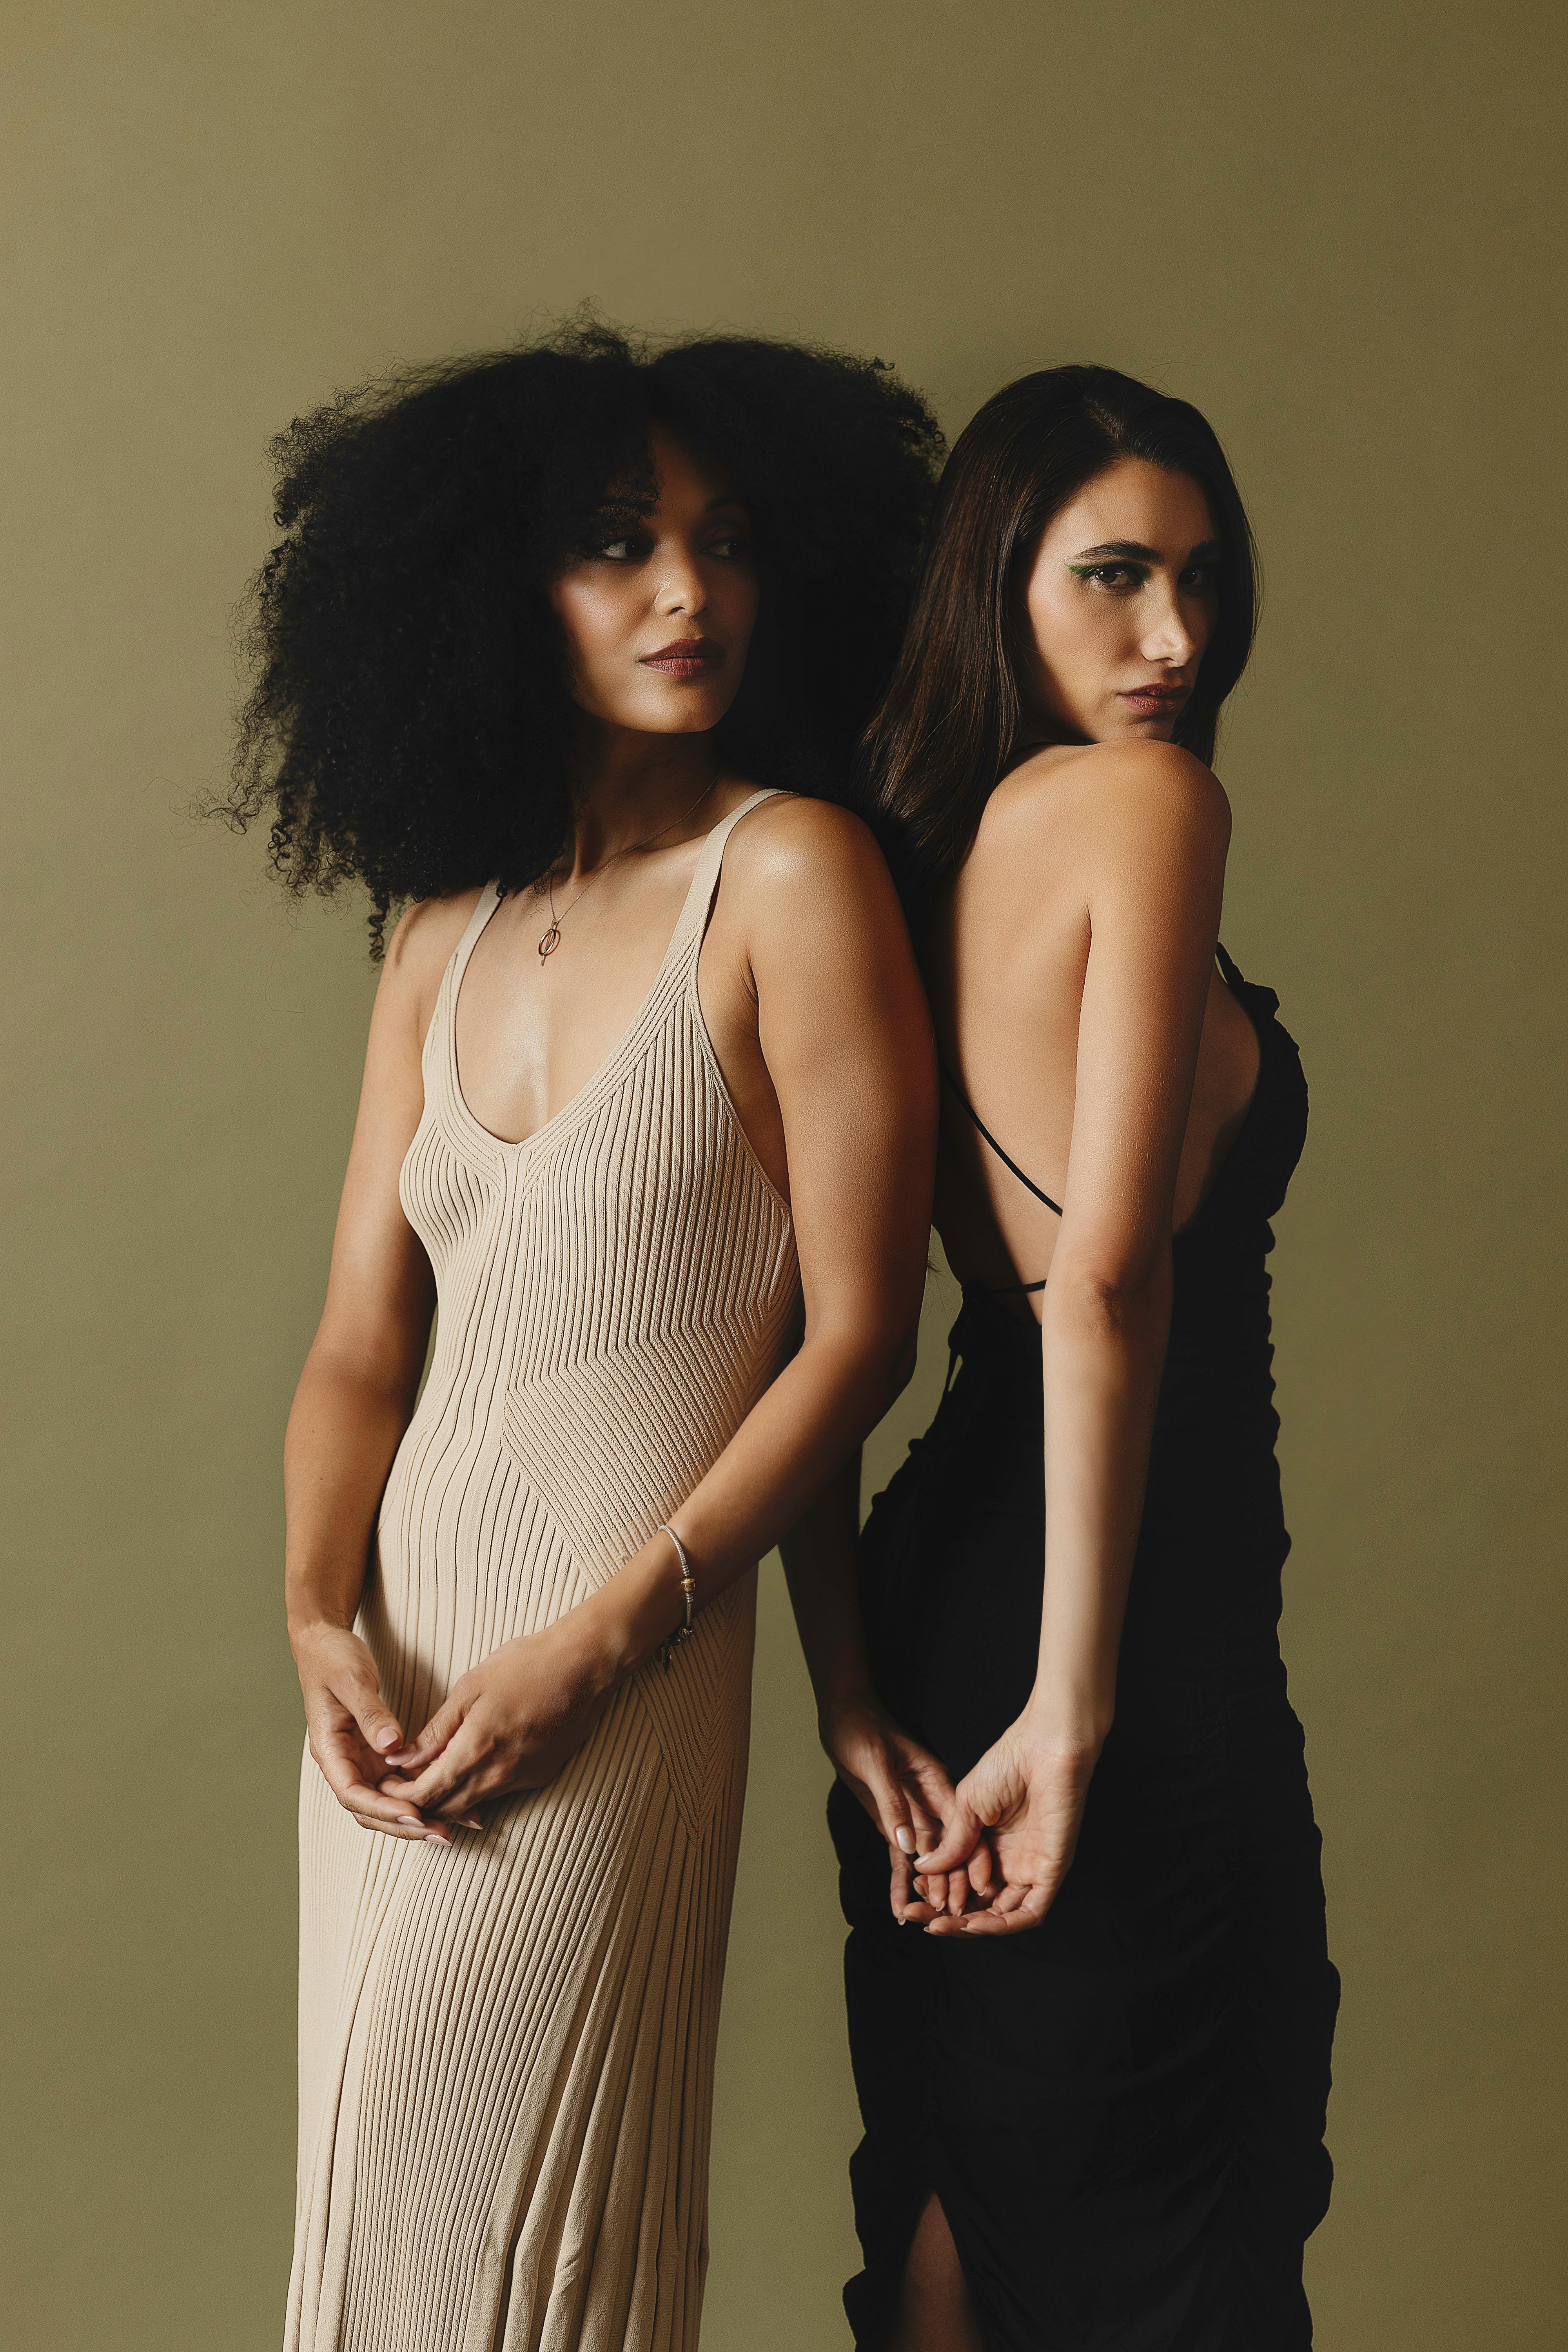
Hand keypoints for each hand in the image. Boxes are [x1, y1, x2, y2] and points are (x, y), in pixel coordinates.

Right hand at [293, 1621, 447, 1843]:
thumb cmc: (333, 1658)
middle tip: (443, 1833)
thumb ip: (370, 1714)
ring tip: (455, 1825)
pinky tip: (450, 1799)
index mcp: (329, 1749)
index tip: (414, 1815)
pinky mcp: (377, 1754)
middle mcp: (343, 1763)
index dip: (382, 1808)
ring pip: (387, 1801)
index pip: (352, 1793)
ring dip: (417, 1816)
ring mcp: (361, 1761)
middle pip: (370, 1809)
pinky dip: (422, 1793)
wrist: (325, 1643)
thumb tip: (392, 1747)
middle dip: (405, 1824)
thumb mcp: (352, 1680)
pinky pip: (399, 1782)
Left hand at [377, 1616, 610, 1822]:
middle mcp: (501, 1773)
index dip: (400, 1795)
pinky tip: (467, 1774)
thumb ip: (436, 1730)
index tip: (385, 1784)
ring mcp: (524, 1778)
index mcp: (477, 1748)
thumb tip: (402, 1760)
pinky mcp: (541, 1776)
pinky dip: (476, 1792)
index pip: (427, 1792)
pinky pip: (499, 1794)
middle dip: (418, 1803)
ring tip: (427, 1782)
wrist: (585, 1664)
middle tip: (399, 1786)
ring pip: (473, 1805)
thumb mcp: (470, 1688)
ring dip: (446, 1801)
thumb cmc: (525, 1664)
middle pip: (447, 1807)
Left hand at [820, 1683, 994, 1925]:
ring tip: (924, 1920)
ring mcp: (911, 1814)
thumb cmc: (860, 1729)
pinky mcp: (891, 1822)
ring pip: (924, 1858)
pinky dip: (899, 1880)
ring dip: (926, 1887)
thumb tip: (909, 1846)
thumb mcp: (875, 1762)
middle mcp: (929, 1803)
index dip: (970, 1859)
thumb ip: (893, 1803)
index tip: (975, 1890)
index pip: (960, 1827)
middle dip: (949, 1883)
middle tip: (949, 1917)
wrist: (843, 1715)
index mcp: (936, 1783)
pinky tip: (899, 1907)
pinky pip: (897, 1856)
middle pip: (946, 1848)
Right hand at [911, 1712, 1099, 1936]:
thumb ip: (950, 1843)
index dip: (936, 1893)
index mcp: (990, 1845)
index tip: (911, 1897)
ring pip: (1001, 1914)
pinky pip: (1029, 1912)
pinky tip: (973, 1924)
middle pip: (978, 1903)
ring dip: (971, 1926)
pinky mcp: (1051, 1872)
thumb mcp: (966, 1807)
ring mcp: (1031, 1868)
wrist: (1044, 1746)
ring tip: (939, 1924)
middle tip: (917, 1918)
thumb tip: (922, 1869)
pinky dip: (1002, 1924)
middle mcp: (1010, 1861)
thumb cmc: (1008, 1763)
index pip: (961, 1881)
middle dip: (947, 1916)